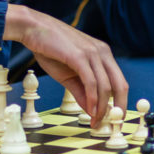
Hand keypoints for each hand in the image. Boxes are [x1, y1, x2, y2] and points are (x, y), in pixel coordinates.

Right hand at [3, 4, 128, 122]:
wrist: (33, 29)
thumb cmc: (50, 50)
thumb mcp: (68, 75)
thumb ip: (81, 92)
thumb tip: (91, 111)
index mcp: (103, 55)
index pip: (119, 82)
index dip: (120, 103)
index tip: (113, 120)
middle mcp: (102, 52)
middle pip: (120, 85)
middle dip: (118, 108)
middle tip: (110, 125)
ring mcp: (92, 53)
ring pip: (105, 86)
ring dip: (102, 108)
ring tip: (95, 121)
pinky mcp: (80, 56)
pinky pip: (91, 82)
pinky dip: (93, 99)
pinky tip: (90, 111)